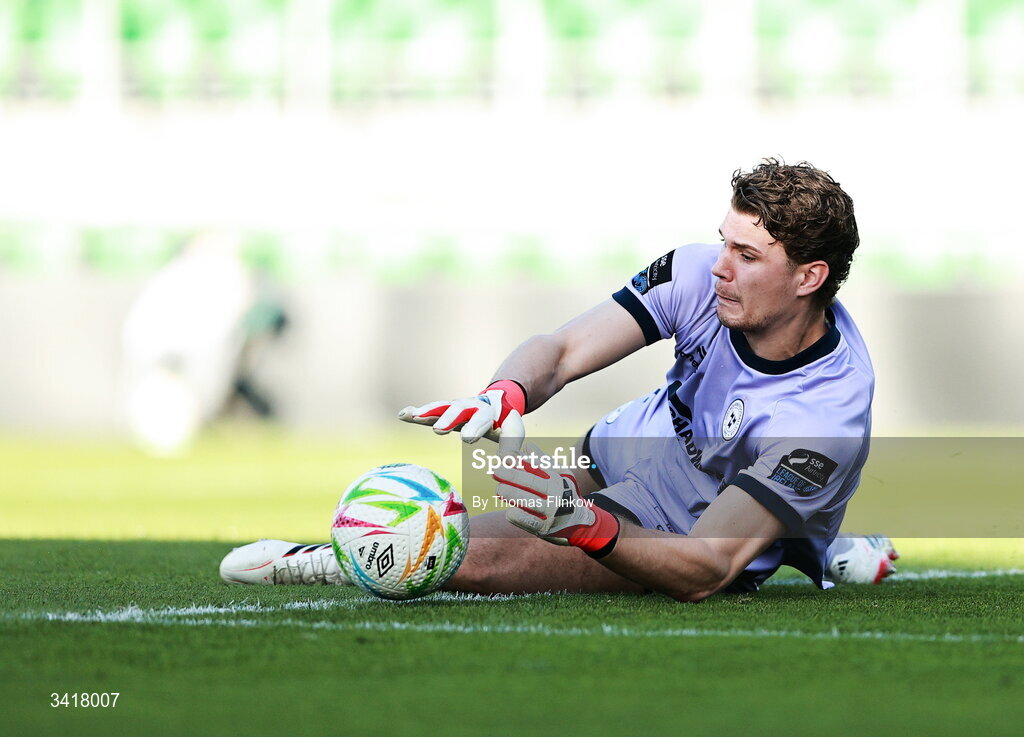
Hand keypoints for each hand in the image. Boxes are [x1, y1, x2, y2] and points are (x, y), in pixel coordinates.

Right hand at [398, 380, 525, 455]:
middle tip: (439, 429)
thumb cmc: (504, 421)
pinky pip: (429, 411)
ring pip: (442, 407)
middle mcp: (470, 406)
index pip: (483, 420)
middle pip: (460, 410)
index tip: (468, 439)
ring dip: (428, 412)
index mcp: (489, 413)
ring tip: (414, 416)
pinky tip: (403, 414)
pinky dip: (416, 413)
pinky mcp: (444, 411)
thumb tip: (507, 468)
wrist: (497, 401)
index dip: (476, 428)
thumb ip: (511, 448)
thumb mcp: (512, 431)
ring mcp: (455, 407)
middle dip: (450, 419)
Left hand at [493, 445, 619, 556]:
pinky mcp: (546, 529)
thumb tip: (527, 445)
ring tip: (500, 489)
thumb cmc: (565, 493)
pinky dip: (521, 519)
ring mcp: (552, 513)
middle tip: (496, 471)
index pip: (537, 469)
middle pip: (533, 484)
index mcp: (557, 480)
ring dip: (515, 495)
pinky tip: (509, 513)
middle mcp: (556, 495)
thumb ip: (542, 461)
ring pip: (532, 503)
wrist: (580, 522)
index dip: (521, 463)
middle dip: (514, 476)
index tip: (506, 458)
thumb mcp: (560, 474)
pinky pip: (532, 523)